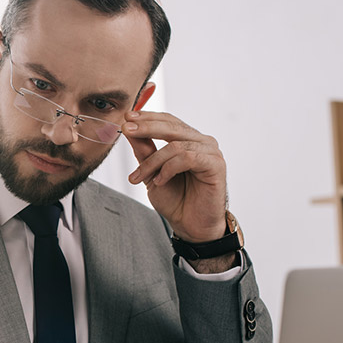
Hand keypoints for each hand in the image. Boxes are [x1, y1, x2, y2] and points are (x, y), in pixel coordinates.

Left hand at [124, 111, 228, 242]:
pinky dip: (169, 169)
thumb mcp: (152, 172)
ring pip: (175, 145)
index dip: (147, 117)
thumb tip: (128, 128)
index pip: (167, 120)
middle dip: (146, 127)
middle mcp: (201, 142)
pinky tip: (160, 181)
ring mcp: (210, 152)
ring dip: (153, 161)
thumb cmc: (175, 200)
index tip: (126, 118)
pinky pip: (187, 158)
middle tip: (126, 129)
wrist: (190, 225)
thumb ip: (144, 151)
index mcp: (188, 140)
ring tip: (139, 177)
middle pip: (171, 126)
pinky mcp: (216, 164)